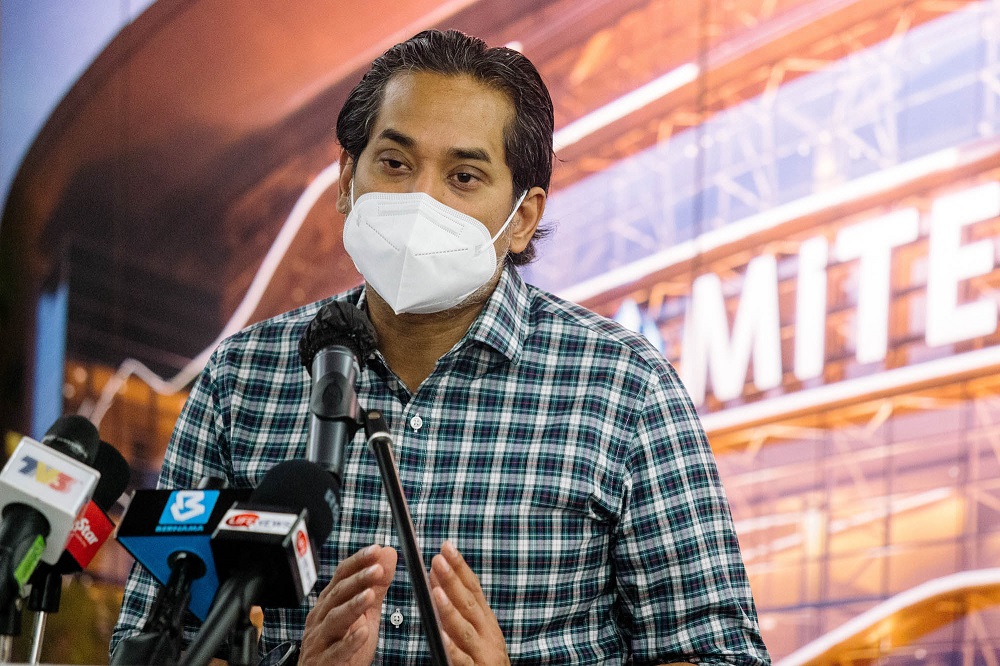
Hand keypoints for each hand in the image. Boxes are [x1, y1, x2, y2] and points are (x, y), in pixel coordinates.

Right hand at [299, 544, 396, 665]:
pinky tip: (363, 633)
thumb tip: (388, 553)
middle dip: (358, 580)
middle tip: (377, 569)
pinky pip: (335, 652)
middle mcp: (321, 618)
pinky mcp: (323, 663)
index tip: (376, 550)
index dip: (358, 562)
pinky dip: (349, 642)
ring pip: (334, 620)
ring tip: (370, 595)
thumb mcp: (364, 613)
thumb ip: (375, 585)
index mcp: (329, 603)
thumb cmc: (342, 645)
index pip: (341, 576)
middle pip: (337, 594)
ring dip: (352, 605)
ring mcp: (320, 641)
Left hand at [430, 541, 508, 665]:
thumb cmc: (483, 657)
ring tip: (436, 592)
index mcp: (486, 620)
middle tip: (438, 559)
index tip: (446, 547)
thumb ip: (459, 609)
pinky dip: (453, 648)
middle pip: (469, 603)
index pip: (473, 588)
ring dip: (450, 610)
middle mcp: (487, 633)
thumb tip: (437, 579)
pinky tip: (442, 636)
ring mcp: (483, 653)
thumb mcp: (477, 629)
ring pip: (465, 629)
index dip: (460, 567)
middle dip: (453, 580)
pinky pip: (462, 660)